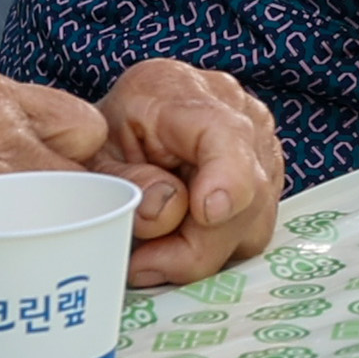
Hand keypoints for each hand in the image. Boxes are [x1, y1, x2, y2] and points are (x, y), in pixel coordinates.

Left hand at [99, 61, 287, 289]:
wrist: (123, 124)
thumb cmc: (103, 137)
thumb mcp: (92, 155)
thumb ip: (125, 181)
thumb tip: (164, 213)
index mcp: (180, 91)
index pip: (226, 133)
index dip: (228, 177)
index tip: (208, 212)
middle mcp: (237, 110)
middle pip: (246, 192)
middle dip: (196, 244)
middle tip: (143, 265)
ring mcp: (259, 143)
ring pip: (255, 220)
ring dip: (205, 249)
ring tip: (154, 253)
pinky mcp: (266, 176)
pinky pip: (253, 227)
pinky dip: (215, 246)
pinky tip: (177, 241)